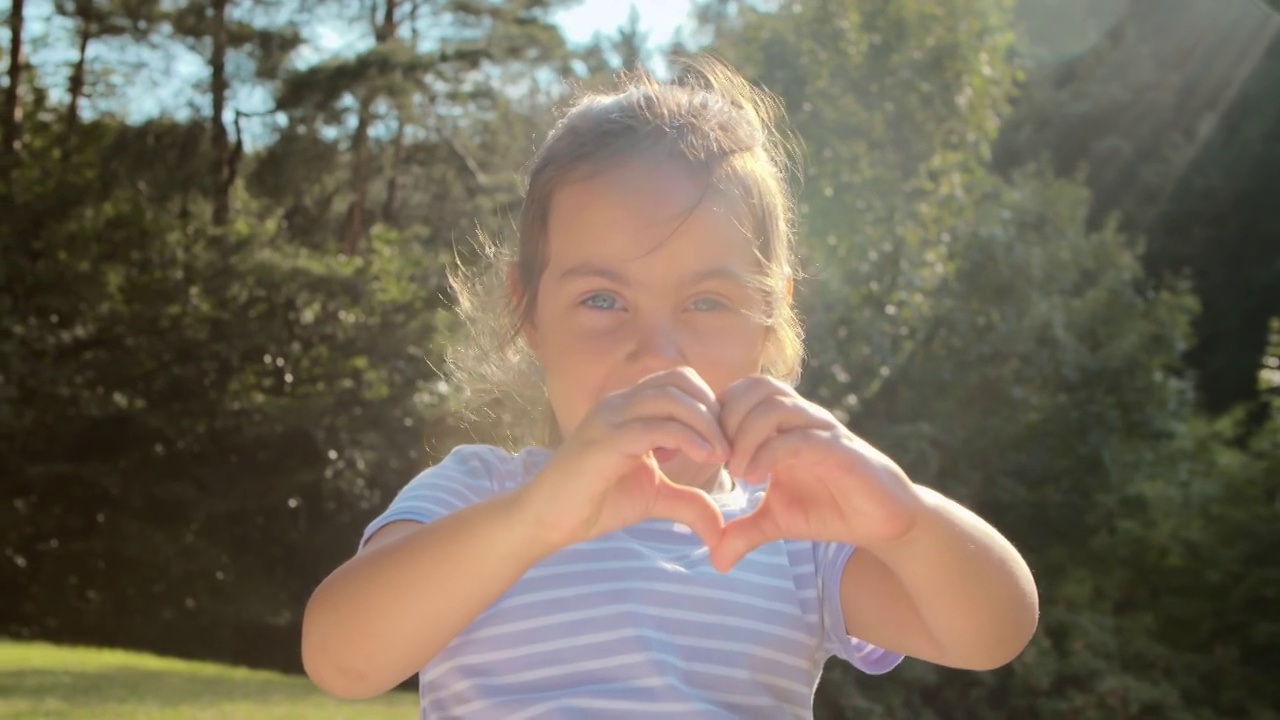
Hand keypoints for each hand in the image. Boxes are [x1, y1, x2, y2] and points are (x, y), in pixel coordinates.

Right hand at [521, 367, 731, 552]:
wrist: (547, 519)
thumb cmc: (595, 503)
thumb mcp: (654, 498)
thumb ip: (688, 502)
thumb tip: (722, 528)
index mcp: (629, 408)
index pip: (679, 381)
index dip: (709, 405)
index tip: (725, 441)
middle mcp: (619, 404)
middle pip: (679, 380)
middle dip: (712, 409)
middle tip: (728, 446)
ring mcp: (610, 419)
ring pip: (670, 398)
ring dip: (705, 422)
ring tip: (721, 454)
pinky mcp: (605, 442)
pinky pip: (654, 427)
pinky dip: (687, 438)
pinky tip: (706, 458)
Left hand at [710, 375, 923, 572]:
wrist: (886, 521)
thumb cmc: (832, 510)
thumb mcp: (778, 522)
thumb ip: (744, 532)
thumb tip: (715, 560)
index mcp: (783, 425)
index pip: (741, 392)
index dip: (716, 416)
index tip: (704, 454)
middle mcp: (802, 419)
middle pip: (754, 387)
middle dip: (726, 420)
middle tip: (715, 460)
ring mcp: (822, 431)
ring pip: (774, 405)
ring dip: (744, 435)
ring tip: (736, 473)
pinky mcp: (840, 451)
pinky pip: (799, 438)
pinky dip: (769, 453)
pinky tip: (755, 478)